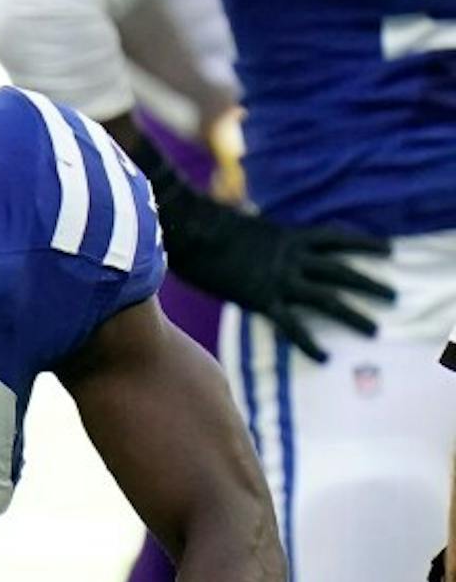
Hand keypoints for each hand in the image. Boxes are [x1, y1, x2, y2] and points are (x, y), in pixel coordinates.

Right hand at [149, 170, 392, 362]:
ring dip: (353, 314)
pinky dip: (308, 343)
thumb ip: (256, 236)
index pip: (335, 238)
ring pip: (327, 298)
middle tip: (392, 296)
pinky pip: (291, 325)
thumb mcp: (240, 224)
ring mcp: (279, 279)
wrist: (188, 230)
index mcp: (288, 235)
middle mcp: (291, 257)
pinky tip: (323, 357)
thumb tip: (251, 239)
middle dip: (369, 283)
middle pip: (341, 271)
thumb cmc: (203, 224)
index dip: (364, 243)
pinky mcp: (262, 299)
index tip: (388, 249)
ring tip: (373, 329)